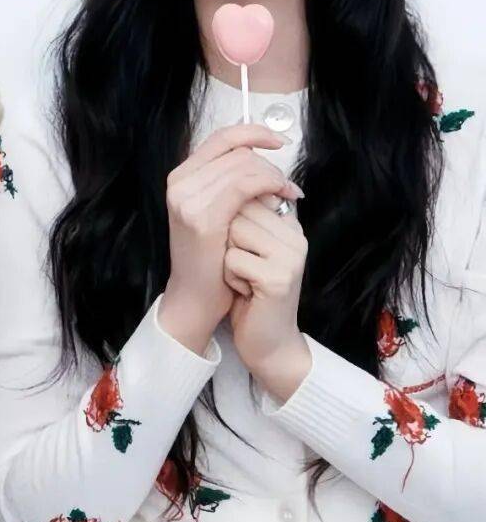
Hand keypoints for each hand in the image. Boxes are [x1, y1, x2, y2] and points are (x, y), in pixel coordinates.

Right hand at [159, 122, 302, 354]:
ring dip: (274, 176)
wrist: (194, 297)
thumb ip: (229, 183)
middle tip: (288, 185)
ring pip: (244, 166)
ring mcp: (188, 199)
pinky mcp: (204, 217)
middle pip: (237, 151)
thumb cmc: (210, 258)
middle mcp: (180, 182)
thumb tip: (264, 161)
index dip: (254, 132)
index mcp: (181, 176)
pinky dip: (269, 186)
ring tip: (288, 194)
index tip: (279, 140)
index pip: (221, 137)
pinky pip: (244, 186)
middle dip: (270, 163)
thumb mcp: (214, 212)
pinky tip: (281, 199)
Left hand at [225, 197, 311, 401]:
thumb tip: (227, 179)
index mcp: (290, 223)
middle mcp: (296, 235)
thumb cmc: (251, 291)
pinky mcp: (278, 277)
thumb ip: (247, 215)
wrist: (268, 342)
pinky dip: (229, 276)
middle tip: (243, 266)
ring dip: (227, 256)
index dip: (229, 221)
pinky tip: (245, 291)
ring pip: (233, 230)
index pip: (247, 191)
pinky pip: (233, 257)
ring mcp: (290, 256)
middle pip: (238, 209)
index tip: (243, 250)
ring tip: (244, 277)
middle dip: (226, 237)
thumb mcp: (250, 246)